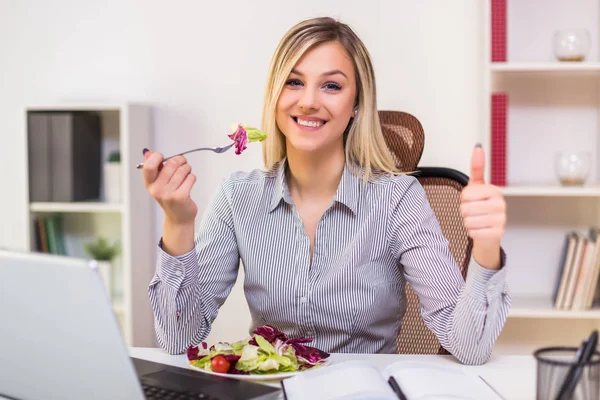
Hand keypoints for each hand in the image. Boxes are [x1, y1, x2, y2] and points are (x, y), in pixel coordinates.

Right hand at [142, 149, 197, 225]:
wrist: (178, 218)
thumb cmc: (169, 197)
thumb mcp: (158, 183)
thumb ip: (154, 167)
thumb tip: (148, 152)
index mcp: (149, 183)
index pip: (149, 165)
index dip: (157, 157)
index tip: (163, 157)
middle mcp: (157, 189)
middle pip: (171, 164)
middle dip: (180, 160)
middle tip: (183, 163)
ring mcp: (169, 194)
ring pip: (183, 170)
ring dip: (187, 169)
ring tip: (186, 175)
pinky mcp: (181, 197)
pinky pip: (191, 178)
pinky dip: (192, 178)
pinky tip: (188, 183)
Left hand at [460, 144, 505, 268]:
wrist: (489, 231)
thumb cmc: (481, 206)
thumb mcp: (477, 186)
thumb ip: (477, 167)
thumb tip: (478, 147)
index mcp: (495, 191)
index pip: (465, 194)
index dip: (464, 199)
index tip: (473, 200)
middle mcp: (501, 204)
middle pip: (465, 209)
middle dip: (465, 212)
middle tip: (475, 212)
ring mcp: (501, 220)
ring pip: (467, 221)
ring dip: (468, 222)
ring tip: (477, 220)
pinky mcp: (497, 234)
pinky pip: (472, 232)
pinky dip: (472, 232)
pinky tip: (480, 230)